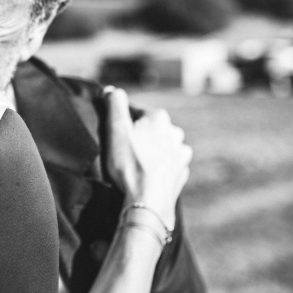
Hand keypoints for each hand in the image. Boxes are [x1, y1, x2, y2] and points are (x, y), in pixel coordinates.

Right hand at [104, 87, 191, 228]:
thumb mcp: (116, 129)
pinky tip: (146, 173)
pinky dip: (158, 165)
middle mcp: (174, 132)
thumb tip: (111, 90)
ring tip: (134, 163)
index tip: (111, 134)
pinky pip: (167, 162)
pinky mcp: (180, 172)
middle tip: (121, 150)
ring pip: (160, 144)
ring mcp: (180, 153)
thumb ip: (114, 103)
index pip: (133, 110)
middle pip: (148, 127)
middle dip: (136, 134)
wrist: (148, 202)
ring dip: (149, 149)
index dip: (119, 121)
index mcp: (158, 117)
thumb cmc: (129, 164)